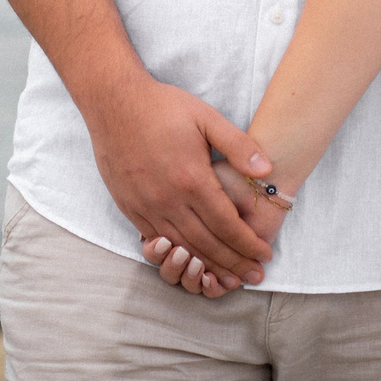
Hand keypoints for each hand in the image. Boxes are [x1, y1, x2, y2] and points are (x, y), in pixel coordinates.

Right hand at [87, 74, 274, 289]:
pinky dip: (177, 255)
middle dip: (234, 263)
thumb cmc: (163, 107)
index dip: (247, 243)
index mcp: (192, 179)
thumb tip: (266, 172)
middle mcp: (169, 199)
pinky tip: (190, 261)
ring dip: (208, 265)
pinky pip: (156, 240)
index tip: (265, 255)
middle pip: (207, 243)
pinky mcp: (129, 207)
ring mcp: (146, 206)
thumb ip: (238, 146)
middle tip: (254, 277)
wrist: (113, 102)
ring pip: (182, 247)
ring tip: (228, 278)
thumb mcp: (206, 117)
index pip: (226, 224)